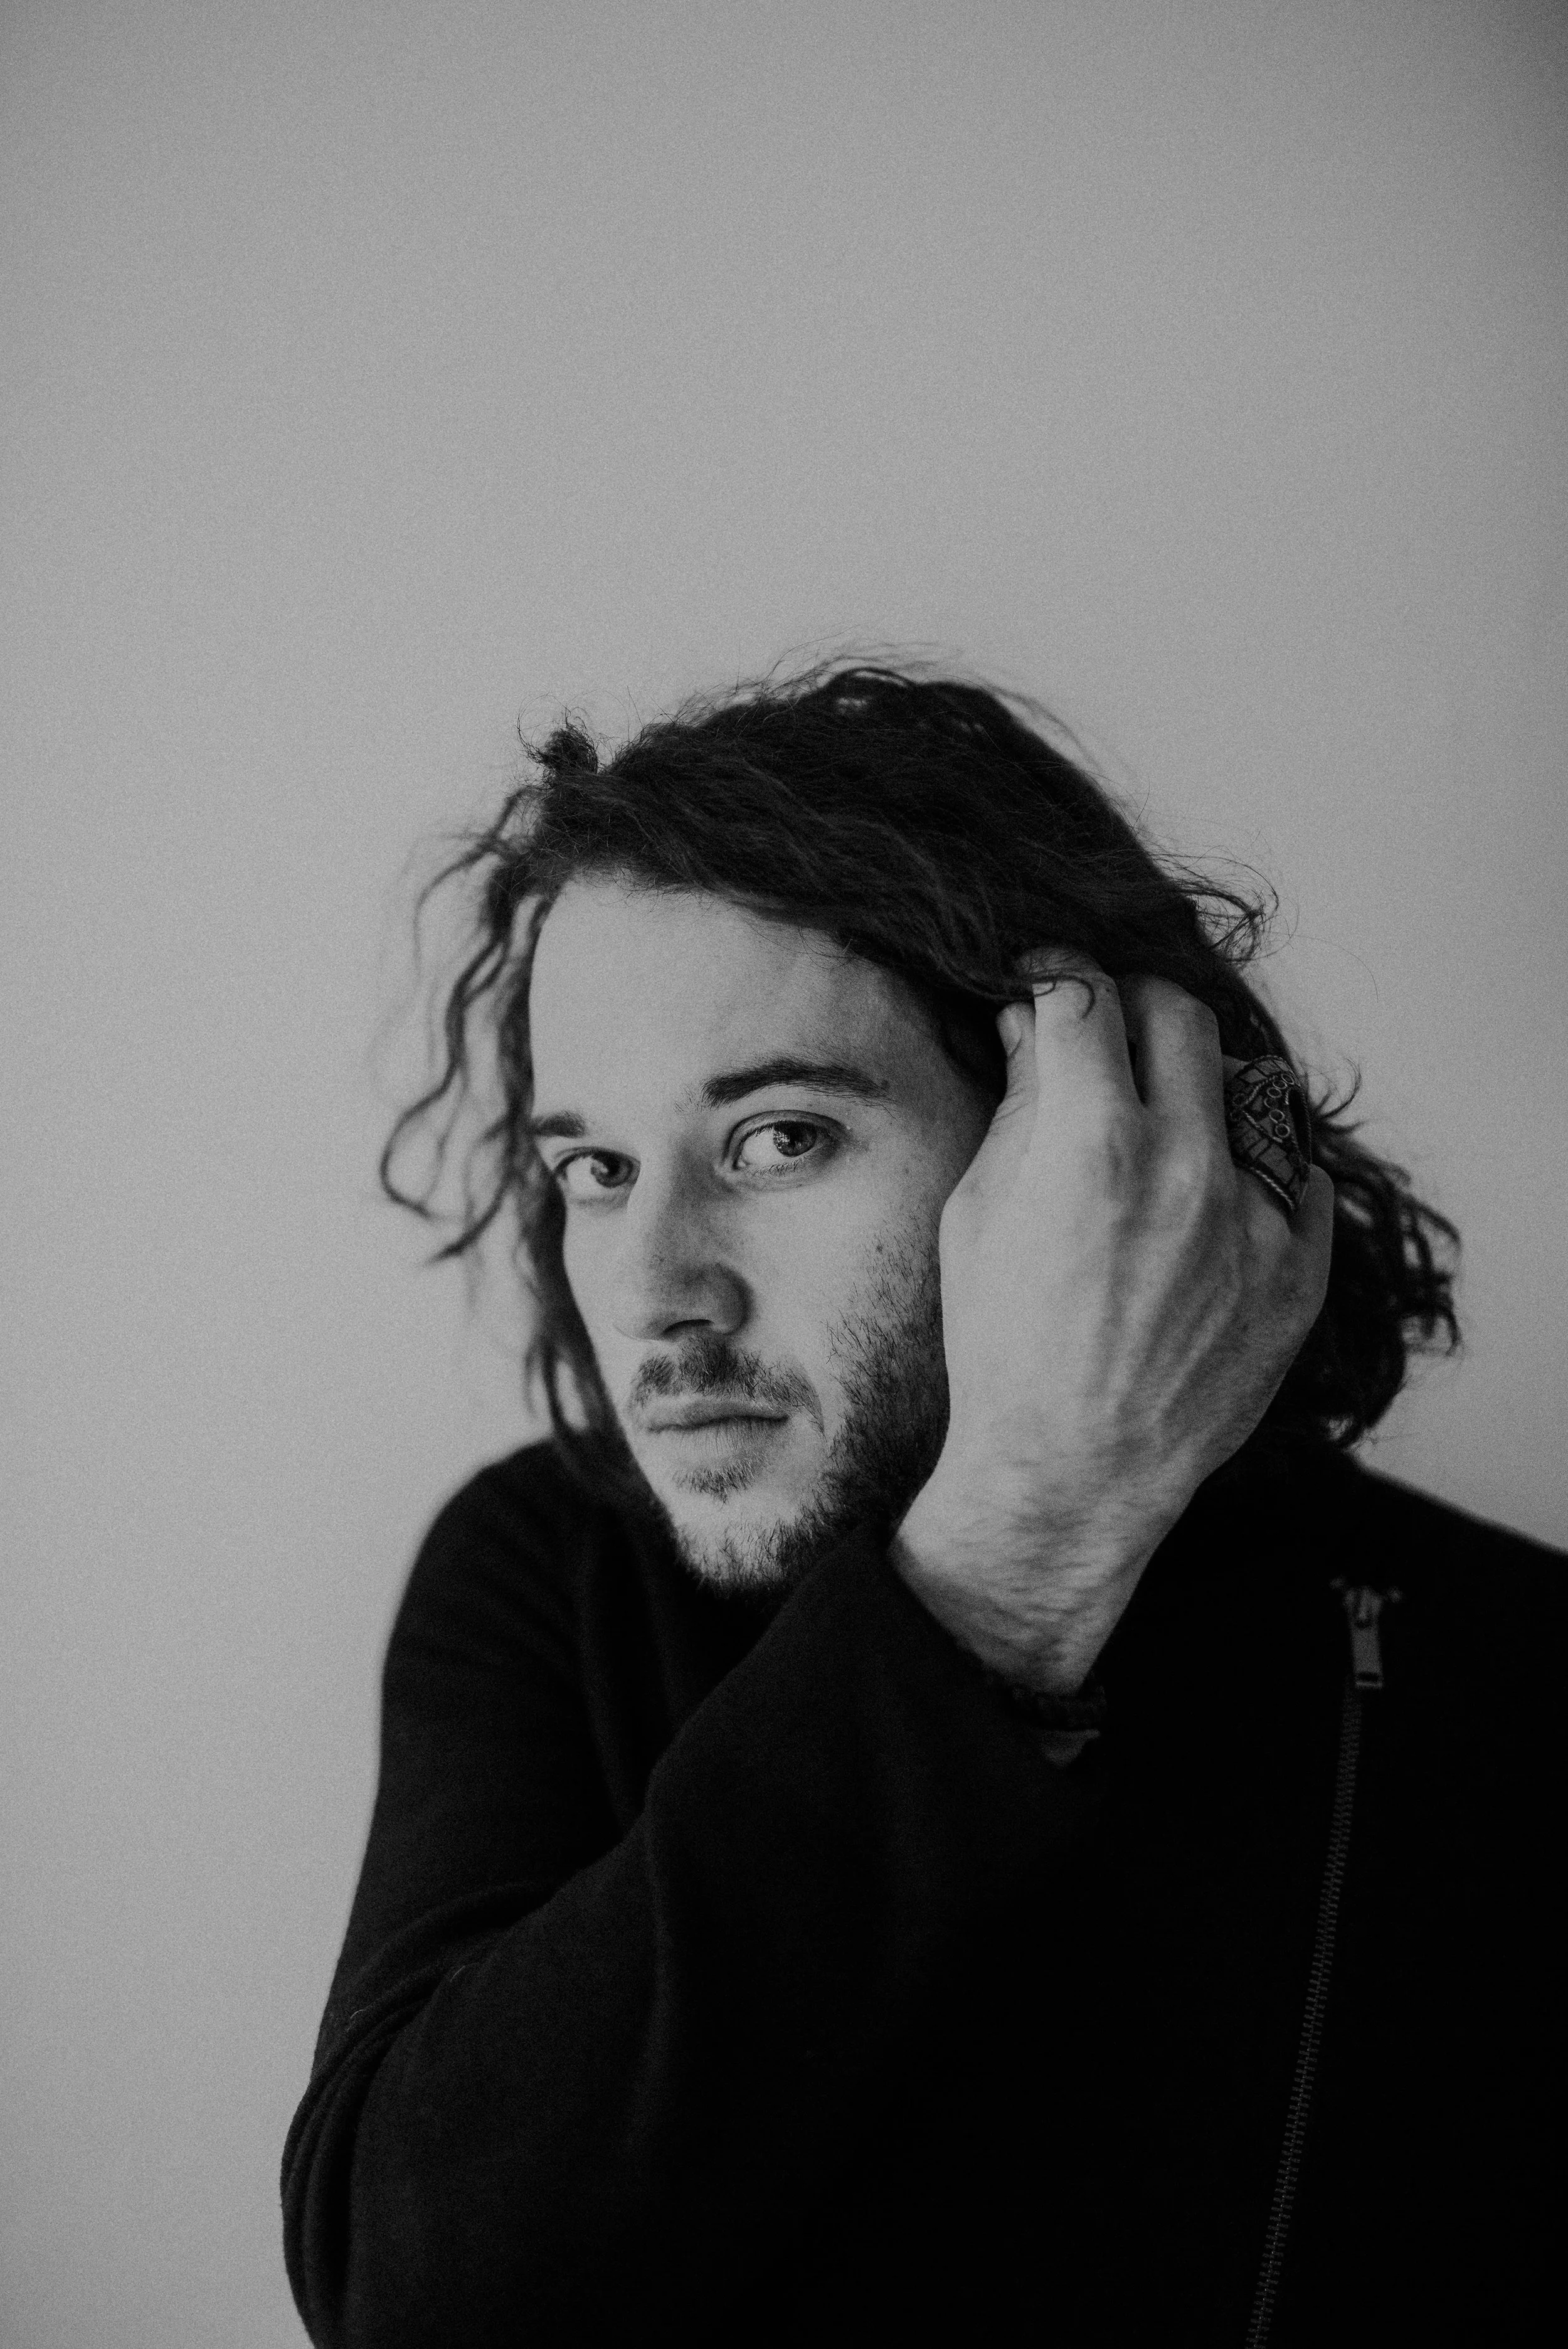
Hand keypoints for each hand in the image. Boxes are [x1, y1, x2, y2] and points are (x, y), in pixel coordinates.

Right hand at [890, 957, 1334, 1694]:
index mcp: (1091, 1146)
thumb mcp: (977, 1217)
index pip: (1087, 998)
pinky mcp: (1297, 1269)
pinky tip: (1213, 1195)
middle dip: (1134, 1007)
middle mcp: (1185, 1167)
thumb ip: (1019, 1108)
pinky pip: (1297, 1174)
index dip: (1058, 974)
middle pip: (1179, 1016)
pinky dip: (1255, 1168)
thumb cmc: (1004, 1349)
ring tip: (1165, 1123)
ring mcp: (1254, 1219)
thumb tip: (1039, 1024)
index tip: (1049, 980)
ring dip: (1202, 1087)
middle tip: (1108, 1031)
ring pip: (1249, 1086)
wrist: (1071, 1470)